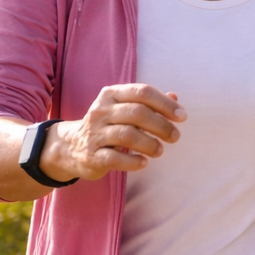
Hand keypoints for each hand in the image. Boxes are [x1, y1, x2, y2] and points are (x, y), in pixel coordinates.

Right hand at [41, 84, 186, 182]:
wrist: (71, 147)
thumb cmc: (107, 126)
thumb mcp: (124, 109)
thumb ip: (149, 103)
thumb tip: (175, 97)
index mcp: (111, 94)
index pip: (142, 92)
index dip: (165, 103)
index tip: (182, 116)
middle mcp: (101, 111)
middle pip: (137, 113)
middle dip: (161, 125)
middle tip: (175, 137)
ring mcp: (94, 134)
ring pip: (127, 135)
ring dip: (150, 144)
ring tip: (160, 151)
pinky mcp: (92, 156)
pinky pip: (115, 158)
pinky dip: (134, 161)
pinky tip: (144, 162)